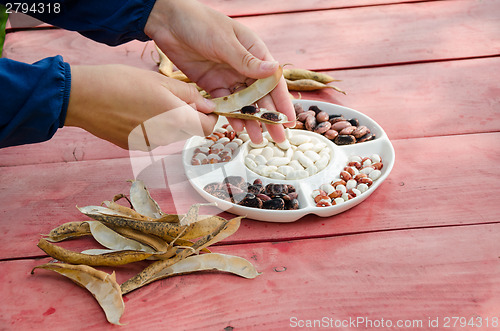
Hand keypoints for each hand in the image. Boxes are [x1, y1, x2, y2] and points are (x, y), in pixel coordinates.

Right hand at [65, 64, 217, 149]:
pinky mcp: (133, 146)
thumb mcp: (160, 81)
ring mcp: (149, 144)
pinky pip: (152, 137)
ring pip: (170, 134)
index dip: (209, 117)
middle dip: (187, 116)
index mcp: (176, 119)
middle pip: (188, 131)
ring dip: (168, 121)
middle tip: (171, 97)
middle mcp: (165, 137)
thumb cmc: (121, 83)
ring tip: (148, 100)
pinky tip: (134, 110)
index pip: (206, 128)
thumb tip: (208, 106)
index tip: (205, 107)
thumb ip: (189, 95)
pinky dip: (151, 126)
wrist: (83, 97)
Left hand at [145, 0, 294, 142]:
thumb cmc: (200, 22)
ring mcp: (228, 76)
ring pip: (244, 103)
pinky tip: (237, 127)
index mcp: (255, 52)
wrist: (168, 21)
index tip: (289, 120)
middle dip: (269, 117)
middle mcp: (245, 66)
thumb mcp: (225, 41)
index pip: (273, 81)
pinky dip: (230, 115)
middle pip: (261, 96)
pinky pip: (224, 104)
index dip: (282, 102)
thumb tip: (273, 70)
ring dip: (250, 120)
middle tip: (277, 138)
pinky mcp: (212, 84)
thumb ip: (247, 61)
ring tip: (257, 140)